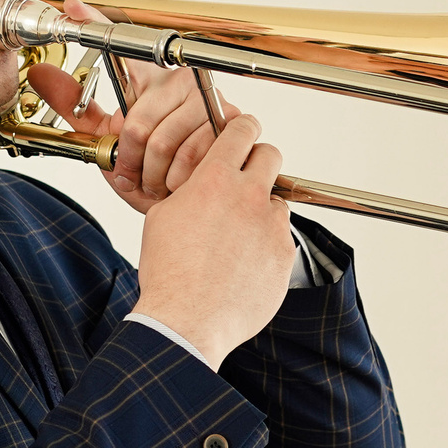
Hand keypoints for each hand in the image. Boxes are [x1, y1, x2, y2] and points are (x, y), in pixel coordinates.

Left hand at [23, 0, 247, 215]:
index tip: (73, 9)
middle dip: (128, 158)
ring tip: (154, 178)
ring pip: (162, 143)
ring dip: (151, 173)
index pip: (123, 45)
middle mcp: (181, 81)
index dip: (96, 23)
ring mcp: (209, 101)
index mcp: (151, 79)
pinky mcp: (229, 124)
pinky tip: (177, 181)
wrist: (187, 201)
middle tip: (131, 171)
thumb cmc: (148, 169)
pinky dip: (175, 179)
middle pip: (139, 123)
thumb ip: (76, 107)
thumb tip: (40, 75)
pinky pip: (188, 157)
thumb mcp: (105, 138)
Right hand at [131, 111, 295, 366]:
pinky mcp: (285, 254)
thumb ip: (189, 191)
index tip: (243, 131)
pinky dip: (266, 245)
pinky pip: (280, 238)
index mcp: (214, 180)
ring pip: (276, 201)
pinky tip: (244, 263)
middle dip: (259, 161)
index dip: (243, 127)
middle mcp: (248, 196)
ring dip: (261, 210)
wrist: (187, 319)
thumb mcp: (162, 218)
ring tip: (238, 235)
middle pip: (271, 155)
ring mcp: (271, 225)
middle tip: (246, 177)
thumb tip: (197, 184)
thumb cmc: (169, 273)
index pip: (241, 130)